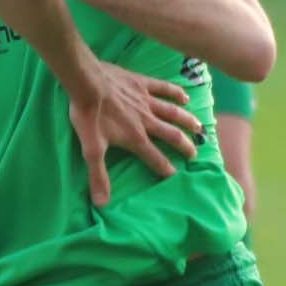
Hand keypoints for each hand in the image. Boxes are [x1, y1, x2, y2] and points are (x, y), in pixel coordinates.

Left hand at [68, 65, 204, 205]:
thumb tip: (102, 203)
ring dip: (186, 120)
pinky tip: (185, 97)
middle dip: (184, 145)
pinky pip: (163, 88)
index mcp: (136, 138)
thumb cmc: (88, 116)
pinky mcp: (142, 83)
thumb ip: (98, 176)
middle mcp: (146, 121)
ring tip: (199, 127)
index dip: (165, 168)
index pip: (155, 157)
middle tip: (194, 153)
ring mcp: (146, 101)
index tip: (175, 175)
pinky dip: (176, 92)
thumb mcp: (91, 149)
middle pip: (171, 135)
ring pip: (172, 112)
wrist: (86, 82)